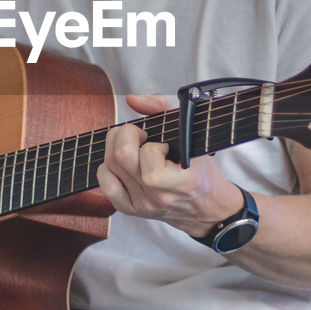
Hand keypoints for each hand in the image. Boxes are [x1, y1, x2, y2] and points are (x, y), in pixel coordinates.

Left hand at [97, 94, 242, 238]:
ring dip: (116, 149)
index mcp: (180, 181)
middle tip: (139, 135)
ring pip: (109, 167)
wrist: (204, 206)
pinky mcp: (130, 210)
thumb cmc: (199, 169)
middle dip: (125, 135)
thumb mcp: (191, 134)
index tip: (162, 144)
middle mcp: (158, 197)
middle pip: (120, 157)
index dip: (151, 142)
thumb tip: (132, 99)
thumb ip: (163, 108)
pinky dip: (108, 169)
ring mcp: (142, 205)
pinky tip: (123, 165)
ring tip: (133, 148)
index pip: (148, 154)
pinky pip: (106, 185)